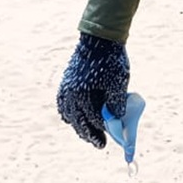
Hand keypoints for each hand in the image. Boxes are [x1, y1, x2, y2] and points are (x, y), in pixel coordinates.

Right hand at [56, 33, 130, 148]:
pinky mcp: (66, 83)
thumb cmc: (111, 60)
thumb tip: (117, 121)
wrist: (99, 39)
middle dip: (89, 134)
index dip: (103, 132)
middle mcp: (70, 94)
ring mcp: (66, 88)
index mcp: (82, 95)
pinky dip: (69, 114)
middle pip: (78, 122)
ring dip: (79, 125)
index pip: (93, 120)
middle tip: (100, 143)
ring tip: (89, 133)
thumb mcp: (118, 83)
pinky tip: (75, 118)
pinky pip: (63, 105)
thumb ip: (117, 104)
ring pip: (69, 115)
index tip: (109, 140)